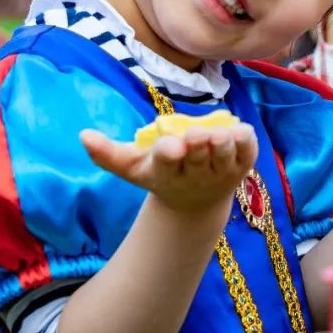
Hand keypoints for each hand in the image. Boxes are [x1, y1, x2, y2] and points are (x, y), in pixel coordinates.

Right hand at [80, 124, 257, 215]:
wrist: (195, 202)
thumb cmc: (161, 174)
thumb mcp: (133, 167)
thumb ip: (107, 154)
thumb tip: (83, 134)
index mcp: (168, 171)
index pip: (168, 163)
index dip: (169, 154)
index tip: (170, 146)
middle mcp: (196, 174)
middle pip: (198, 160)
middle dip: (198, 147)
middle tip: (197, 135)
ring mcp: (222, 171)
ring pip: (225, 159)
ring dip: (224, 147)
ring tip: (221, 134)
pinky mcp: (242, 166)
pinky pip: (249, 155)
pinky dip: (248, 144)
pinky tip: (243, 131)